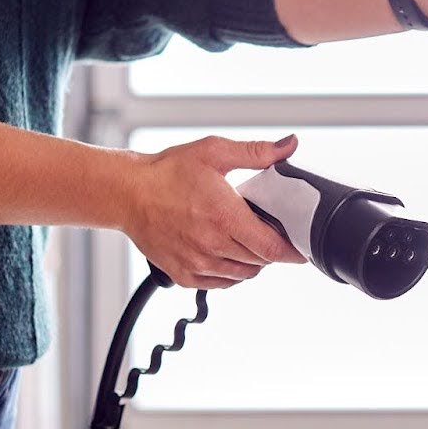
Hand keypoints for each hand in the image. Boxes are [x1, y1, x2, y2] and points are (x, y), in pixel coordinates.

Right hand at [124, 135, 307, 289]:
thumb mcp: (214, 152)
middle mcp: (213, 246)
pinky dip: (231, 271)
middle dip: (270, 248)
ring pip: (244, 275)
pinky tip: (224, 250)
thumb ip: (256, 152)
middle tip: (265, 230)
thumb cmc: (168, 172)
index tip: (300, 246)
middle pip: (261, 262)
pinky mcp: (185, 276)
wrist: (127, 193)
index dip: (292, 250)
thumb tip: (289, 145)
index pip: (272, 248)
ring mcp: (198, 264)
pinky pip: (222, 283)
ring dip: (251, 260)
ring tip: (242, 238)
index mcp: (225, 218)